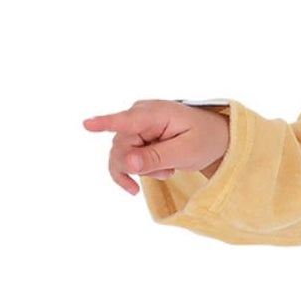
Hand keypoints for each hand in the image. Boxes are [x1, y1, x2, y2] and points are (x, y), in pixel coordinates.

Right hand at [82, 101, 229, 196]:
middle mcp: (138, 115)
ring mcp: (134, 126)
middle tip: (168, 171)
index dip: (104, 123)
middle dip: (140, 167)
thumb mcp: (185, 152)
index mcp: (155, 113)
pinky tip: (139, 186)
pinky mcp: (133, 137)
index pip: (126, 120)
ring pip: (120, 156)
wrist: (214, 137)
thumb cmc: (204, 139)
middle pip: (121, 148)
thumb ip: (155, 158)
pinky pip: (122, 159)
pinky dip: (133, 172)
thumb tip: (127, 163)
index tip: (86, 125)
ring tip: (167, 170)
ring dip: (141, 170)